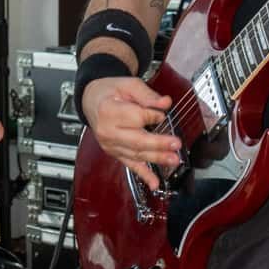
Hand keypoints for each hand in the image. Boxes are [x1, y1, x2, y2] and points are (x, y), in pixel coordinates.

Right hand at [82, 74, 179, 194]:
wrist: (93, 101)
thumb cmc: (110, 92)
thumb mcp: (128, 85)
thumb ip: (148, 95)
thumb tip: (165, 103)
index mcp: (108, 110)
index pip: (136, 117)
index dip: (153, 115)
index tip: (162, 112)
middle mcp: (107, 131)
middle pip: (136, 140)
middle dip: (158, 143)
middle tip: (175, 144)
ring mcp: (110, 145)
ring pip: (136, 154)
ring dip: (156, 158)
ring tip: (173, 160)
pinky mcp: (115, 153)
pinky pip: (131, 165)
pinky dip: (144, 175)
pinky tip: (154, 183)